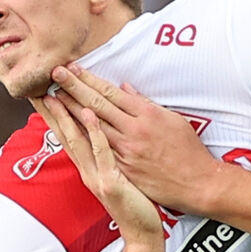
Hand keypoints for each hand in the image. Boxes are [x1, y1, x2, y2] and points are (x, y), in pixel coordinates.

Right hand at [30, 91, 163, 245]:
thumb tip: (97, 138)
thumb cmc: (133, 203)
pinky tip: (88, 114)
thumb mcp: (115, 175)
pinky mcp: (111, 182)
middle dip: (52, 112)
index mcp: (89, 167)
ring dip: (67, 116)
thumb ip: (105, 154)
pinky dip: (94, 132)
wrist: (142, 233)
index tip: (44, 92)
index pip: (67, 135)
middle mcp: (87, 170)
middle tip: (39, 87)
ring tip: (57, 94)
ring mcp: (97, 176)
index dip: (54, 115)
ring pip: (78, 140)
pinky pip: (102, 152)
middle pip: (65, 135)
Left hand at [47, 64, 220, 213]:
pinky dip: (84, 136)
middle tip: (55, 73)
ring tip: (53, 97)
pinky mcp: (124, 169)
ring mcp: (127, 150)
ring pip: (93, 126)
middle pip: (97, 104)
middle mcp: (134, 130)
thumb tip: (125, 89)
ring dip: (71, 110)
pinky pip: (100, 150)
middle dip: (74, 87)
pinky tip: (69, 127)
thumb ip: (146, 104)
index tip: (73, 68)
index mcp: (146, 114)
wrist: (197, 183)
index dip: (89, 79)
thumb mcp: (172, 119)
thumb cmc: (188, 151)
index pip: (110, 92)